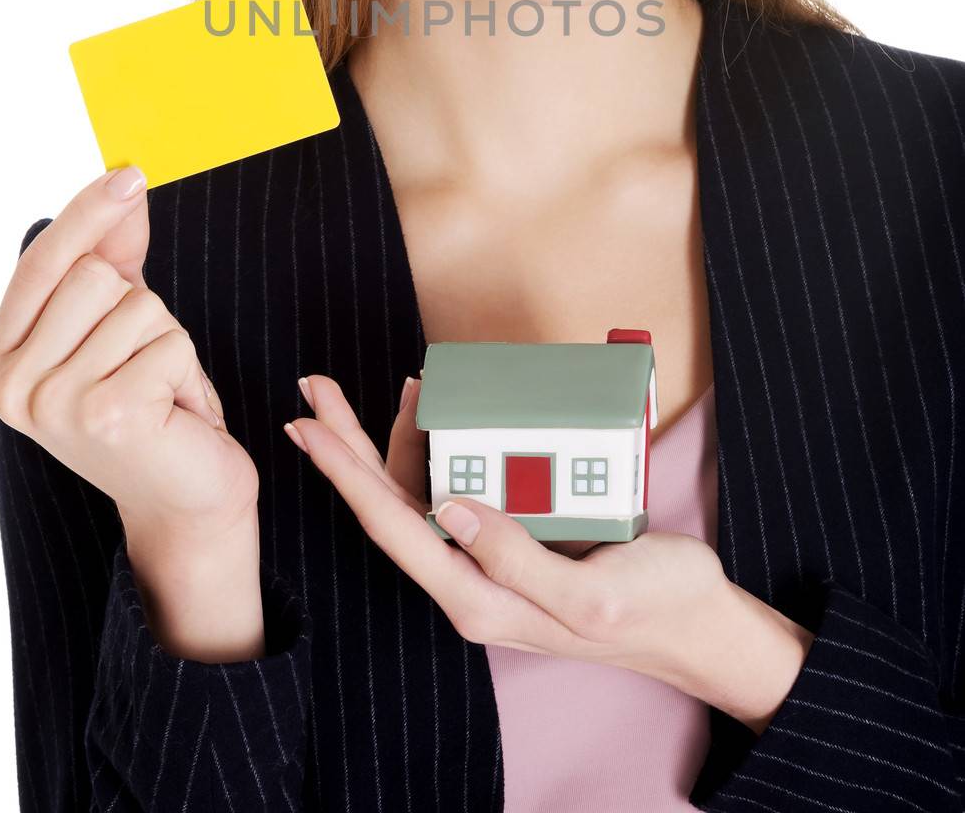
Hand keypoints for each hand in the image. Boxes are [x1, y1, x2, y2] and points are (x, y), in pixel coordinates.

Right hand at [0, 167, 258, 545]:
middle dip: (140, 309)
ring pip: (138, 305)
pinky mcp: (106, 415)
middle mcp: (9, 388)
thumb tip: (123, 183)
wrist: (185, 497)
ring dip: (168, 343)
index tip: (130, 174)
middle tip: (141, 368)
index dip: (87, 214)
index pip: (40, 263)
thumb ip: (111, 254)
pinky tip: (173, 414)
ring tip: (158, 392)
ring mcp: (52, 405)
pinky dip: (188, 373)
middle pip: (93, 276)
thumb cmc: (148, 406)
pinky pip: (170, 342)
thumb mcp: (118, 324)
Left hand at [284, 374, 729, 683]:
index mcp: (478, 598)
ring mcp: (486, 557)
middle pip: (388, 504)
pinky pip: (458, 484)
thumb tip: (451, 505)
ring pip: (418, 491)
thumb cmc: (652, 608)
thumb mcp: (591, 595)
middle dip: (346, 445)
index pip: (391, 527)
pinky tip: (440, 412)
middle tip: (313, 388)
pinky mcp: (511, 538)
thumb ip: (516, 559)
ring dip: (393, 437)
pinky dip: (441, 442)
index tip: (306, 427)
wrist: (697, 623)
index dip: (343, 474)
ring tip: (391, 381)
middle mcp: (469, 578)